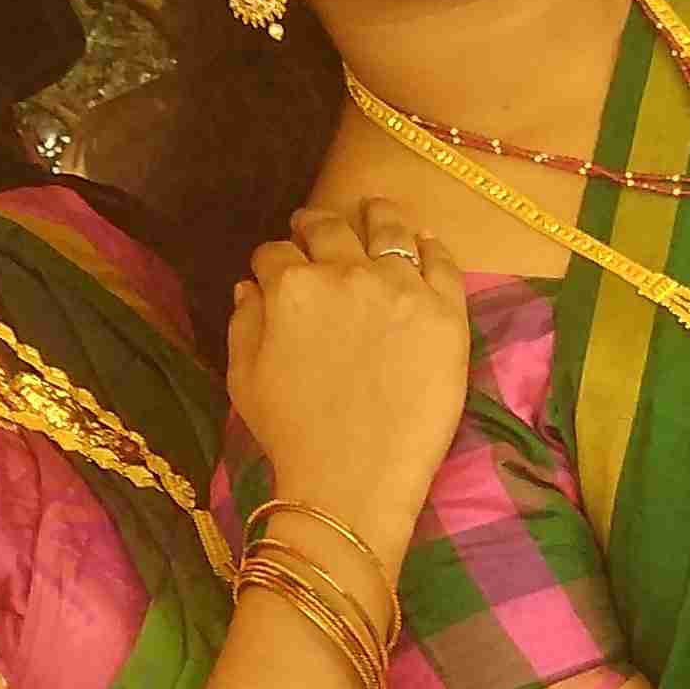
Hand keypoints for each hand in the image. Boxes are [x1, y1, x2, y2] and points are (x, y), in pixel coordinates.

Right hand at [226, 199, 468, 567]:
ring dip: (377, 215)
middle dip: (315, 224)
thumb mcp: (244, 378)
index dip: (271, 258)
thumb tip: (249, 286)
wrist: (354, 478)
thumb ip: (243, 322)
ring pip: (389, 229)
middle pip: (329, 229)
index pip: (275, 253)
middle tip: (314, 225)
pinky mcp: (445, 312)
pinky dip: (431, 247)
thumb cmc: (291, 434)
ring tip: (376, 210)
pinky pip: (442, 262)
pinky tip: (426, 243)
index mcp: (290, 287)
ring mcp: (400, 288)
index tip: (275, 265)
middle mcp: (344, 272)